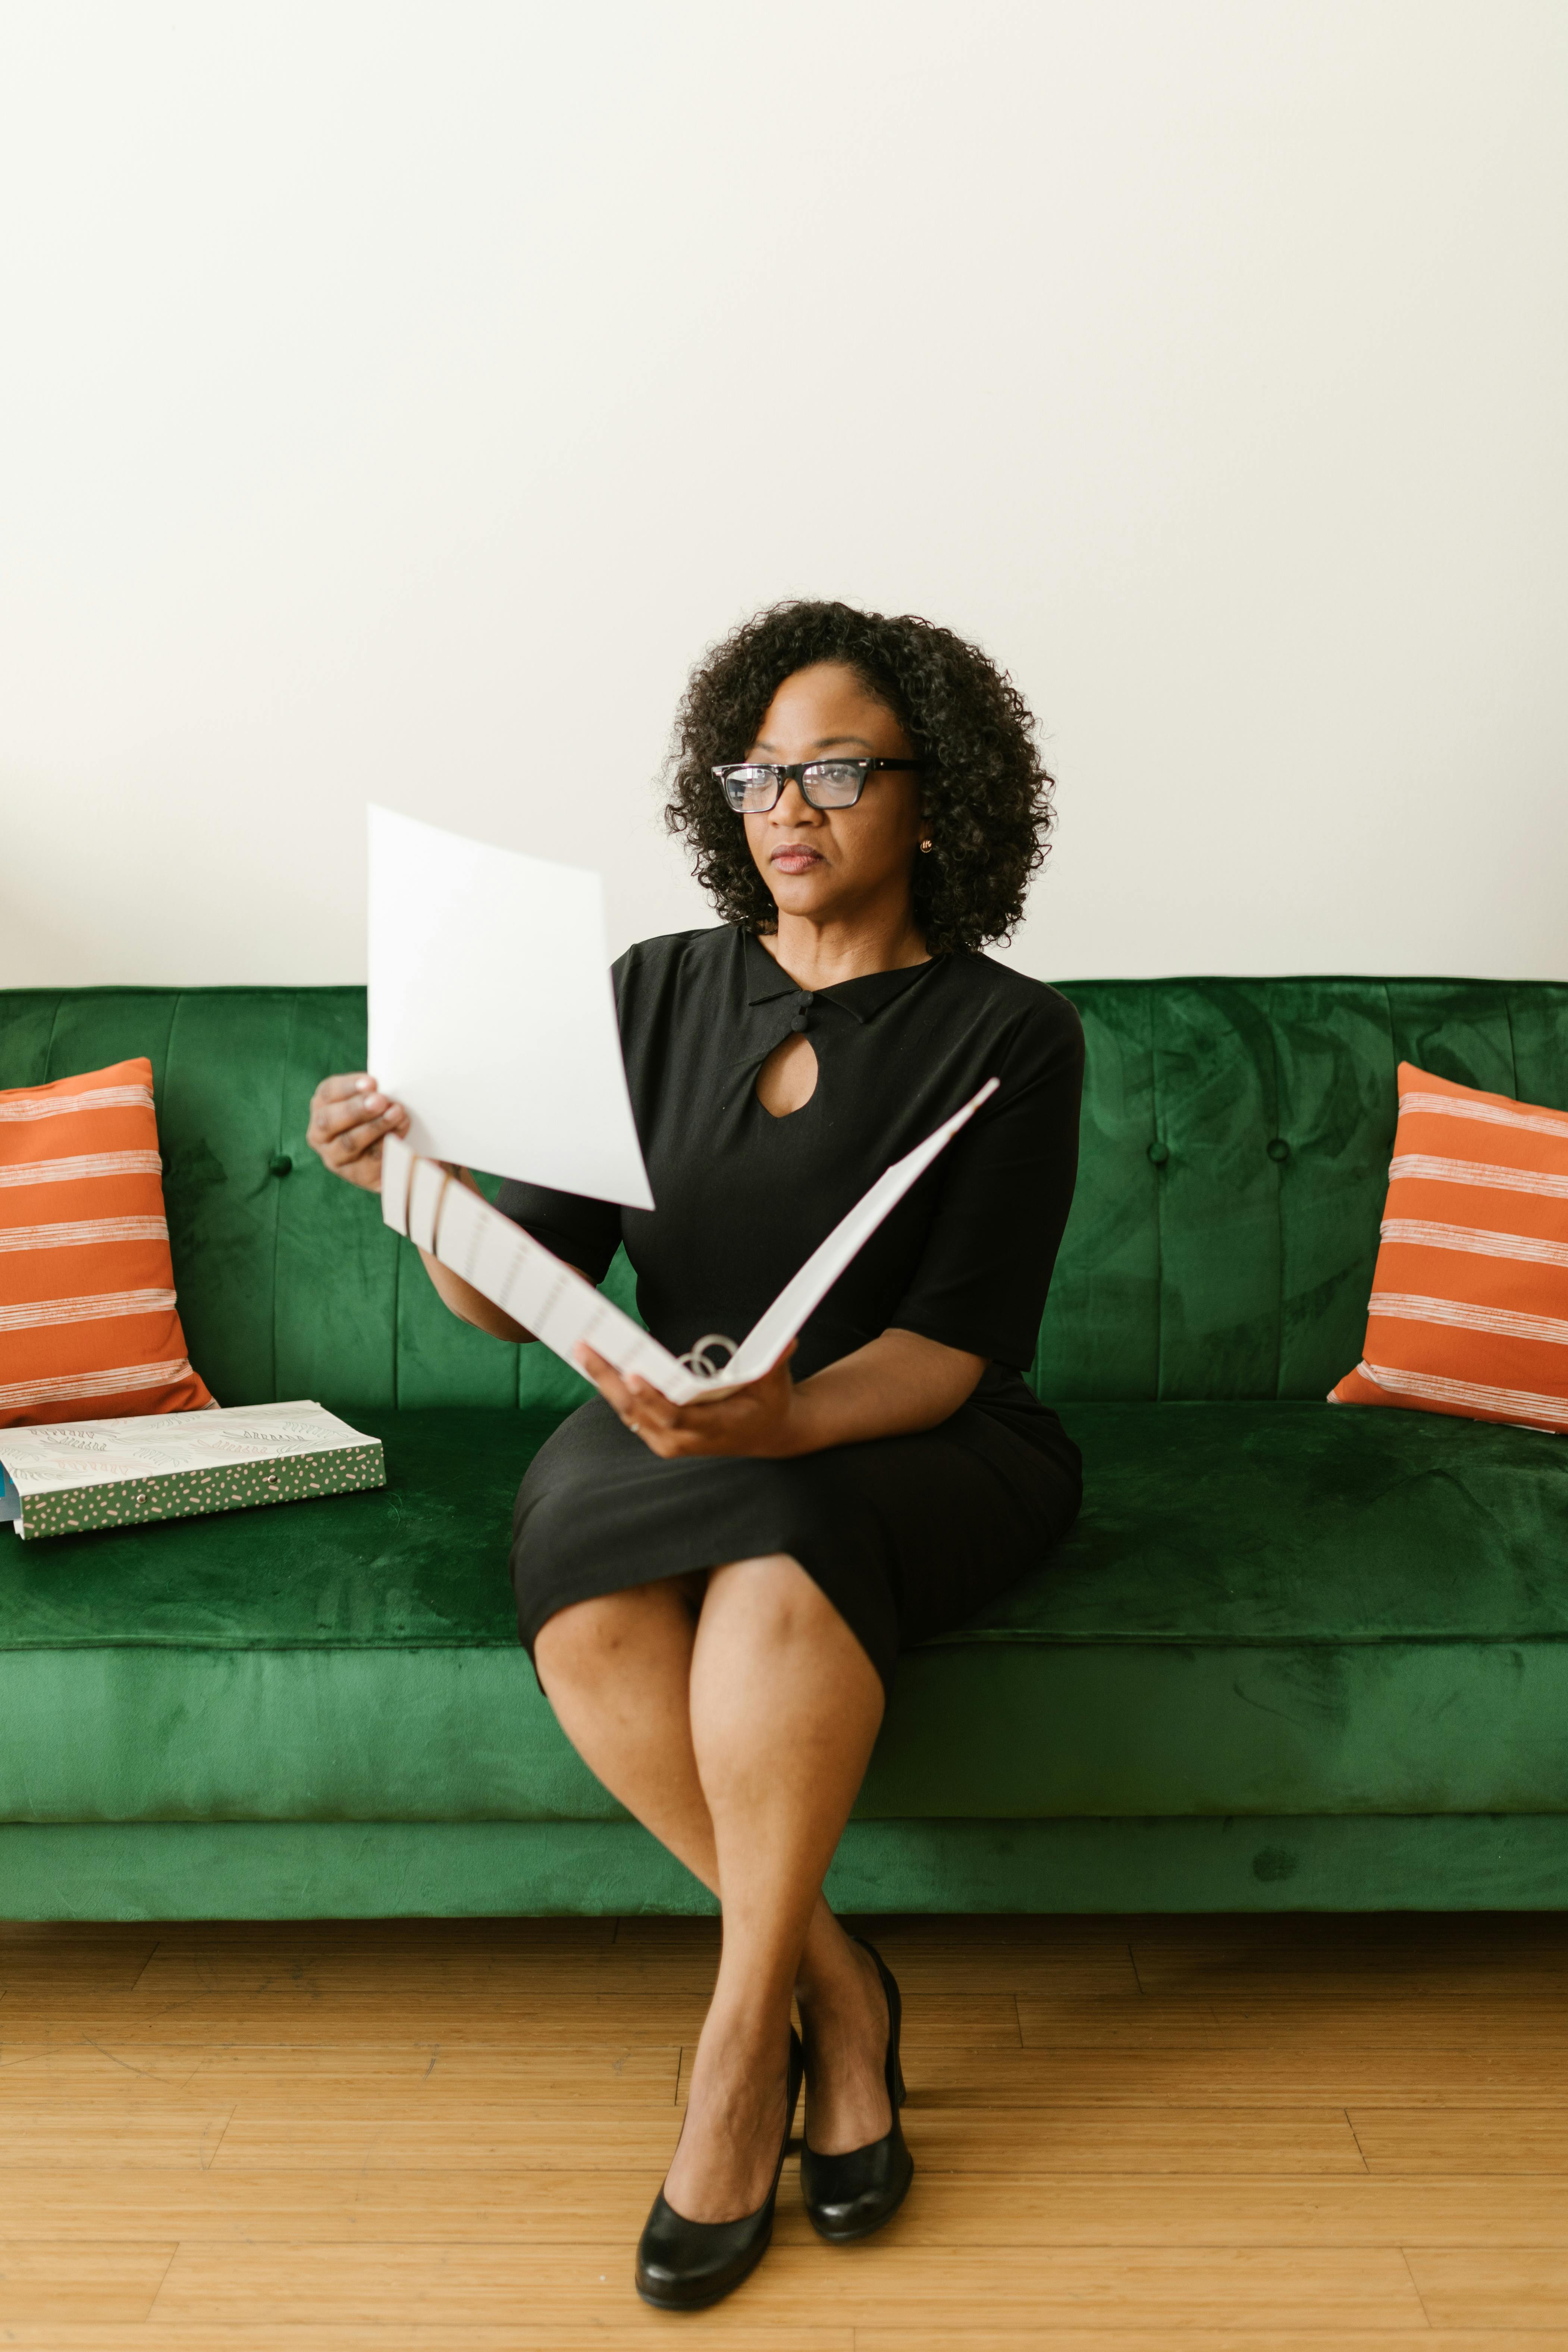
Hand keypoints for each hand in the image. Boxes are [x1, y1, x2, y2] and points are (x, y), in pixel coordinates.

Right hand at [306, 1073, 410, 1192]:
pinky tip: (401, 1136)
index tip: (372, 1082)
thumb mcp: (371, 1101)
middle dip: (356, 1109)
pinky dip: (388, 1147)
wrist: (394, 1154)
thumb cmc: (380, 1117)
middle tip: (381, 1100)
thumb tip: (385, 1087)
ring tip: (397, 1114)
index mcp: (322, 1107)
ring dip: (375, 1127)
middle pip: (330, 1121)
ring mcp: (336, 1158)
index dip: (348, 1087)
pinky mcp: (357, 1175)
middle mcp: (321, 1135)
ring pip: (350, 1142)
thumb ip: (373, 1094)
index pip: (328, 1093)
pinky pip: (371, 1162)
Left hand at [577, 1340, 801, 1459]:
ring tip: (584, 1350)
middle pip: (638, 1412)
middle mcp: (684, 1441)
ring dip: (604, 1382)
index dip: (652, 1396)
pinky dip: (612, 1390)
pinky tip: (597, 1365)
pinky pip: (630, 1412)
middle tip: (586, 1348)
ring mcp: (668, 1441)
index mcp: (712, 1428)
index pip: (675, 1415)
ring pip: (628, 1412)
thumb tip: (788, 1342)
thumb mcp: (775, 1384)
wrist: (768, 1435)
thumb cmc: (770, 1404)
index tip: (632, 1373)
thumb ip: (775, 1362)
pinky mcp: (659, 1436)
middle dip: (609, 1379)